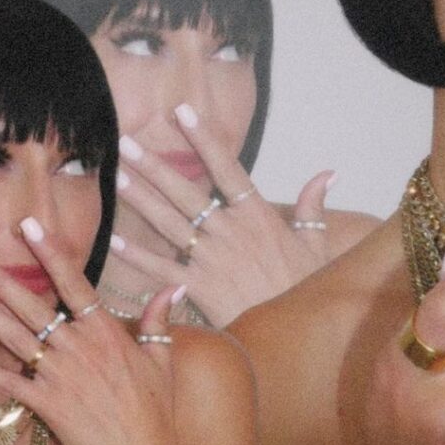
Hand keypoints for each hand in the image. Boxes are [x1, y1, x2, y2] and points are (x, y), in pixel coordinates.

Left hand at [0, 217, 182, 444]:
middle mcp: (77, 346)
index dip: (50, 253)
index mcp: (104, 331)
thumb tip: (173, 287)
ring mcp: (58, 374)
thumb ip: (158, 319)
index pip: (74, 282)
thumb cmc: (156, 408)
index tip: (28, 228)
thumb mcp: (161, 358)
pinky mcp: (45, 403)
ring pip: (14, 335)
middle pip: (32, 304)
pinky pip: (8, 382)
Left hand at [112, 103, 335, 326]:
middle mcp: (230, 230)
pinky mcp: (199, 286)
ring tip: (117, 176)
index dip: (203, 139)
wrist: (296, 332)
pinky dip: (139, 255)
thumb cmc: (304, 287)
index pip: (226, 167)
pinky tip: (115, 241)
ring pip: (169, 222)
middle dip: (154, 165)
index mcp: (257, 215)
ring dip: (141, 198)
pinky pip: (163, 267)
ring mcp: (211, 257)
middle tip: (126, 143)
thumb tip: (328, 174)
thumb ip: (314, 207)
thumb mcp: (315, 244)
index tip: (182, 112)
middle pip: (186, 191)